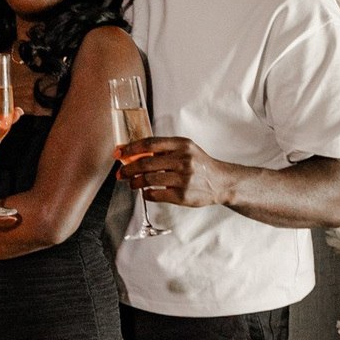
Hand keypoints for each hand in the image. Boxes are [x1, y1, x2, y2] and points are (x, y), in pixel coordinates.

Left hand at [117, 134, 238, 207]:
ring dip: (134, 183)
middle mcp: (183, 160)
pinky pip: (155, 194)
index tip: (119, 153)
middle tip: (120, 174)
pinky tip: (146, 192)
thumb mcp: (186, 150)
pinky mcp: (182, 196)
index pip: (150, 144)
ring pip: (148, 180)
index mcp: (182, 145)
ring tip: (132, 184)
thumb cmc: (198, 164)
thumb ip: (164, 150)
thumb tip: (133, 153)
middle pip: (145, 163)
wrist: (221, 182)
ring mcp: (183, 179)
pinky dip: (146, 194)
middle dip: (128, 169)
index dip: (130, 149)